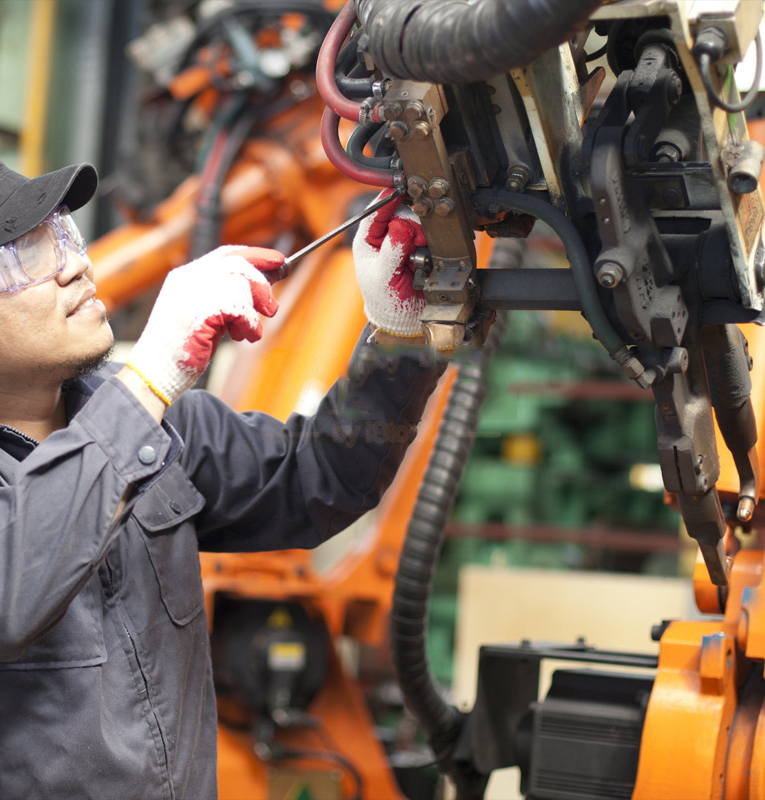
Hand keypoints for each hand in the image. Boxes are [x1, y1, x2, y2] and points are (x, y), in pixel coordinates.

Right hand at [126, 245, 280, 404]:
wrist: (156, 371)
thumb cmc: (182, 348)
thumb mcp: (205, 314)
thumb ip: (226, 297)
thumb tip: (263, 286)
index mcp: (186, 276)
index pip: (226, 254)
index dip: (255, 255)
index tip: (278, 261)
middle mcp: (188, 279)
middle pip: (238, 264)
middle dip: (261, 284)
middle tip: (271, 308)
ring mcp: (192, 293)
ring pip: (241, 286)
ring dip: (253, 312)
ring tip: (247, 332)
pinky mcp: (200, 312)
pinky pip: (240, 309)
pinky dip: (249, 325)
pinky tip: (244, 337)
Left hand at [352, 189, 426, 337]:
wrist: (405, 318)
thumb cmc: (385, 301)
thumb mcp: (384, 277)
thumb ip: (392, 252)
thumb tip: (401, 226)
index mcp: (367, 241)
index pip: (374, 213)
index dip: (386, 201)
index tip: (399, 191)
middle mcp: (385, 238)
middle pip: (400, 214)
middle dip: (410, 224)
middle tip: (416, 241)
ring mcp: (402, 242)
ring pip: (416, 223)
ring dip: (421, 235)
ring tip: (419, 255)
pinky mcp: (419, 249)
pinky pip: (428, 236)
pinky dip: (430, 244)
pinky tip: (426, 257)